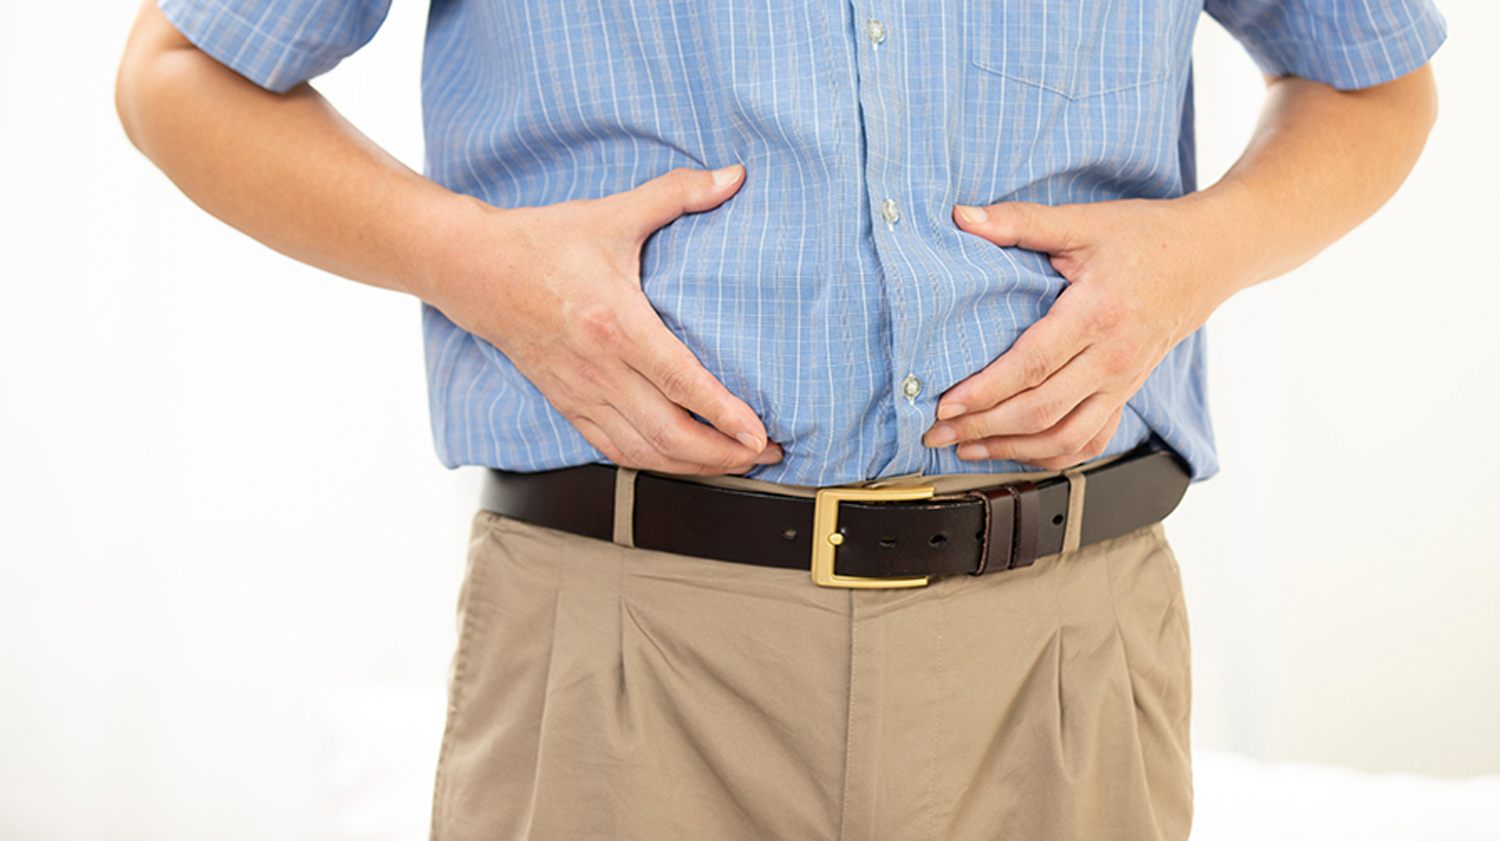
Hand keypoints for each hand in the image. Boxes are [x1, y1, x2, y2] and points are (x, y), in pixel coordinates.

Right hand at [428, 165, 781, 474]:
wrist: (476, 271)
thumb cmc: (546, 242)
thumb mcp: (613, 213)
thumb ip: (678, 194)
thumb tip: (734, 176)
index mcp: (615, 321)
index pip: (678, 380)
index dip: (722, 413)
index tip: (758, 433)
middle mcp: (598, 367)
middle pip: (667, 432)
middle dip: (721, 453)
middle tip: (764, 454)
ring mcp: (580, 393)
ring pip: (643, 451)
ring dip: (694, 466)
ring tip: (736, 463)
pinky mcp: (566, 405)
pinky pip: (613, 451)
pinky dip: (654, 464)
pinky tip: (684, 463)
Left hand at [922, 197, 1238, 469]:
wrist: (1211, 256)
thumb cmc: (1147, 237)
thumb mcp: (1084, 221)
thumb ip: (1020, 222)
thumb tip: (962, 216)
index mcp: (1096, 314)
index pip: (1032, 366)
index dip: (985, 391)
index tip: (946, 403)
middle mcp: (1113, 357)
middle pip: (1041, 411)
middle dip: (982, 428)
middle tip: (937, 432)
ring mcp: (1123, 382)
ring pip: (1065, 437)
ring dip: (1012, 450)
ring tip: (968, 447)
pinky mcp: (1128, 393)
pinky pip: (1091, 441)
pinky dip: (1052, 455)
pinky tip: (1017, 451)